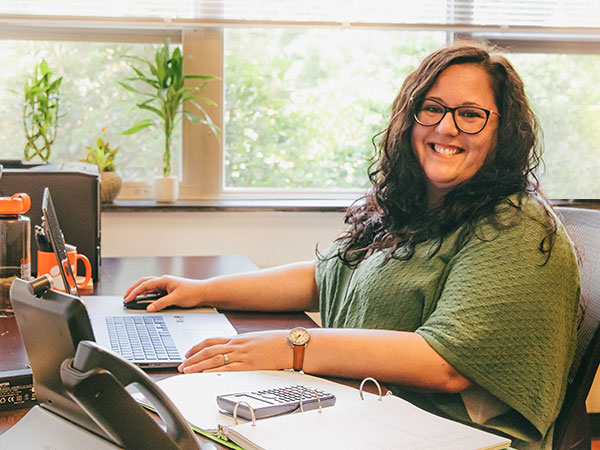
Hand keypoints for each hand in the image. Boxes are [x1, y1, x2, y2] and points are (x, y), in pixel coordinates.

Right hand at [123, 275, 204, 310]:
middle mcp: (164, 281)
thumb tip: (149, 308)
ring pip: (149, 288)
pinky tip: (144, 301)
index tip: (127, 298)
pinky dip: (147, 296)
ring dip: (140, 292)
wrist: (203, 292)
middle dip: (134, 289)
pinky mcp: (168, 291)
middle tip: (126, 297)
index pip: (145, 285)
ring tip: (132, 299)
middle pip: (144, 283)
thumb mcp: (176, 299)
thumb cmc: (193, 292)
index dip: (134, 292)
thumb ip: (161, 303)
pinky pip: (154, 292)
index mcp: (164, 280)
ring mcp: (166, 286)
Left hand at [177, 330, 291, 372]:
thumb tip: (238, 349)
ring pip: (213, 359)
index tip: (188, 352)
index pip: (212, 341)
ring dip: (197, 365)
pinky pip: (226, 369)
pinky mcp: (248, 365)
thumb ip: (245, 345)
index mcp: (239, 338)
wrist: (290, 344)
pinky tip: (204, 376)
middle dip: (192, 358)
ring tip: (186, 371)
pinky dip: (213, 372)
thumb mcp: (258, 340)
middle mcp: (237, 345)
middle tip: (181, 365)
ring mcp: (241, 355)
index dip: (197, 347)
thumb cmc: (278, 342)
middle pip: (208, 350)